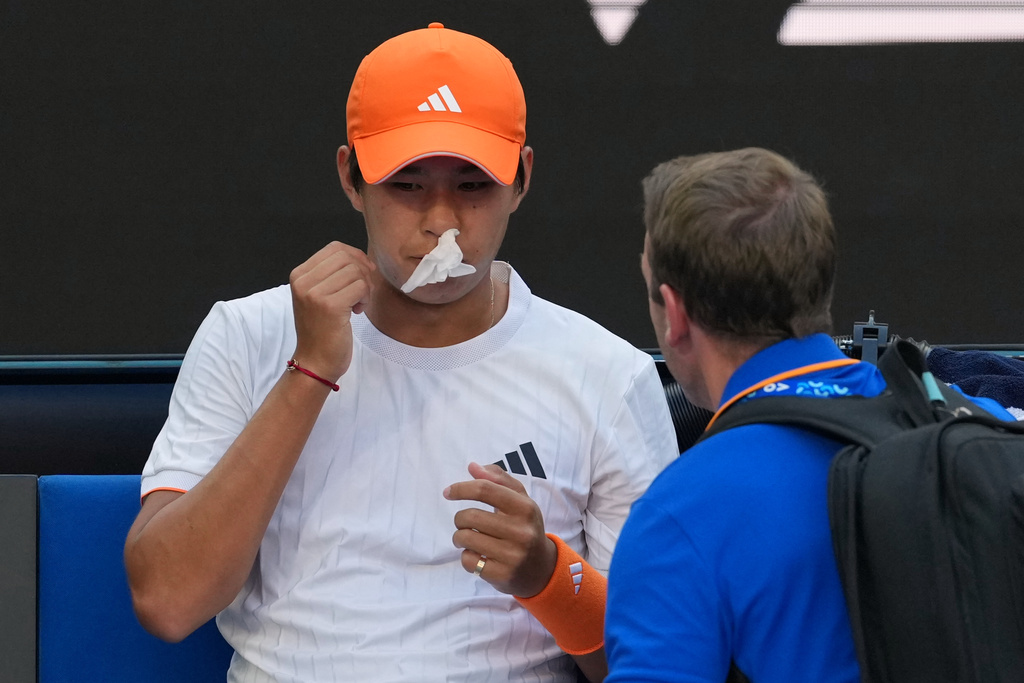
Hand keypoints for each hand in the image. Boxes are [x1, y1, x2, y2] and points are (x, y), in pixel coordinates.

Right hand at [289, 242, 374, 381]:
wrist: (315, 361)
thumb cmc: (322, 329)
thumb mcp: (319, 295)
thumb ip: (333, 274)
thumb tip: (361, 258)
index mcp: (299, 274)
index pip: (334, 248)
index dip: (355, 257)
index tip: (362, 276)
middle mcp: (303, 281)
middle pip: (346, 257)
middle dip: (362, 272)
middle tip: (361, 292)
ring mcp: (314, 293)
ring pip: (356, 272)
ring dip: (365, 287)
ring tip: (357, 304)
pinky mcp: (330, 306)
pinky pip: (361, 287)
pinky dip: (365, 298)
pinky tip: (357, 311)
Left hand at [444, 462, 557, 596]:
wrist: (541, 568)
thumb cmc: (525, 527)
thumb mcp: (520, 501)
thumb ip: (498, 480)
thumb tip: (473, 467)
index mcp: (525, 508)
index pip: (485, 490)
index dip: (461, 489)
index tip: (448, 492)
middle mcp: (521, 531)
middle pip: (469, 516)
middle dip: (460, 518)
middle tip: (465, 523)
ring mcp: (512, 555)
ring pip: (465, 538)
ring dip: (460, 537)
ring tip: (469, 539)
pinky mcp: (502, 575)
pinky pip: (468, 560)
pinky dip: (467, 556)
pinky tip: (478, 555)